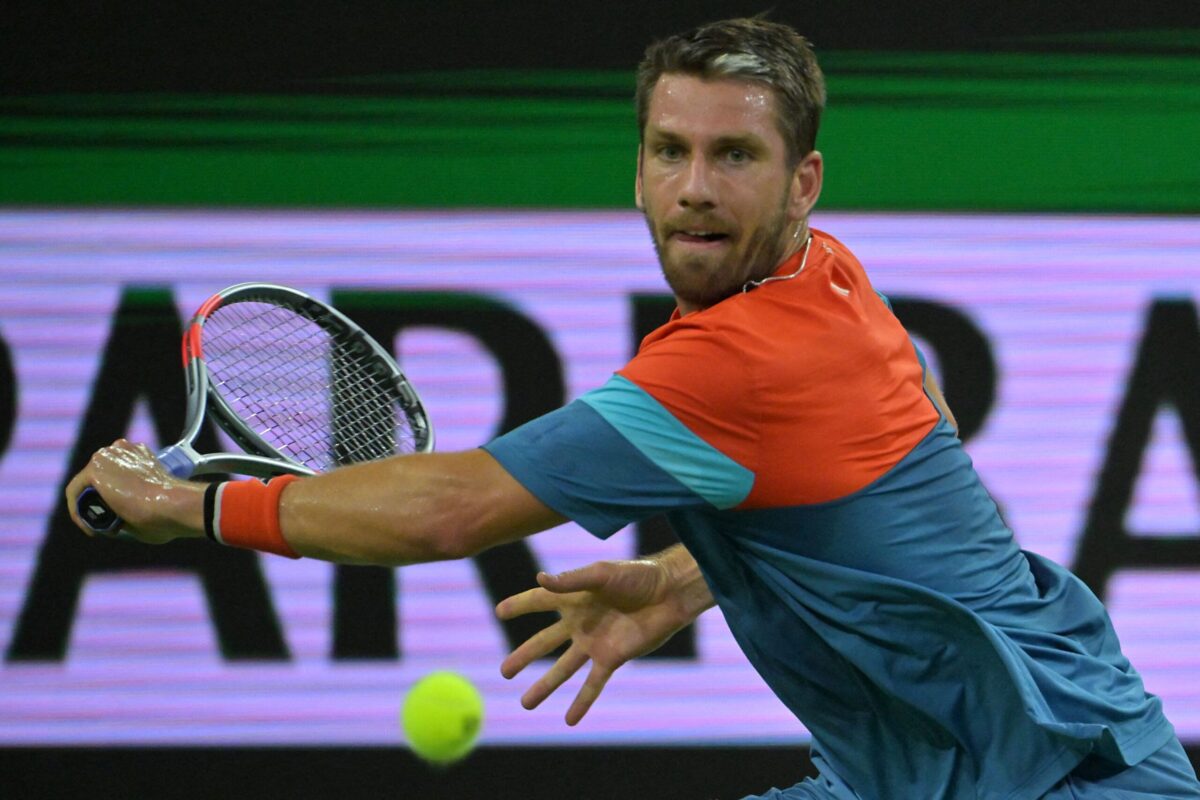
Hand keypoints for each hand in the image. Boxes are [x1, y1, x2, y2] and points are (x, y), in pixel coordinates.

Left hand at [65, 439, 203, 543]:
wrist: (174, 506)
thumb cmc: (171, 511)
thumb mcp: (152, 498)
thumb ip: (137, 500)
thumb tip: (123, 519)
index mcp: (139, 452)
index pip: (115, 471)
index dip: (112, 497)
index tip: (119, 518)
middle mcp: (121, 449)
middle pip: (99, 477)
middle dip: (99, 500)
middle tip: (109, 524)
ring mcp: (106, 457)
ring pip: (85, 485)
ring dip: (88, 506)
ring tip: (99, 529)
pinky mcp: (93, 472)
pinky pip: (74, 493)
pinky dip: (77, 512)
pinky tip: (90, 528)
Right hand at [495, 558, 693, 724]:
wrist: (669, 593)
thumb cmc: (637, 575)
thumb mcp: (602, 574)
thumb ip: (571, 581)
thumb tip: (539, 579)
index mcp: (574, 597)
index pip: (539, 600)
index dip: (520, 605)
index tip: (499, 611)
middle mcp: (580, 622)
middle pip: (544, 642)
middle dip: (524, 656)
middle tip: (504, 671)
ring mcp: (594, 643)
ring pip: (563, 669)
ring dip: (545, 686)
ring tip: (525, 704)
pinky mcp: (612, 658)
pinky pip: (592, 683)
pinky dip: (581, 702)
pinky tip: (569, 720)